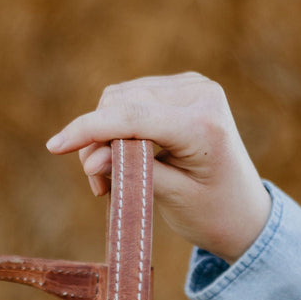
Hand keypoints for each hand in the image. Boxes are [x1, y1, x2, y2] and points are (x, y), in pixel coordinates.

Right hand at [46, 73, 270, 263]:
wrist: (246, 213)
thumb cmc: (214, 213)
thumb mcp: (173, 200)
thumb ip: (132, 174)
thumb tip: (90, 159)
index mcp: (203, 122)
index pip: (133, 116)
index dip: (89, 129)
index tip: (54, 147)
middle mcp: (199, 93)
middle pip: (122, 101)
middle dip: (97, 140)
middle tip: (97, 186)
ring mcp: (191, 86)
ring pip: (122, 97)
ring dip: (104, 136)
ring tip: (108, 180)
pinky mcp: (181, 89)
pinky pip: (133, 99)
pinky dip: (118, 128)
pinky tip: (121, 160)